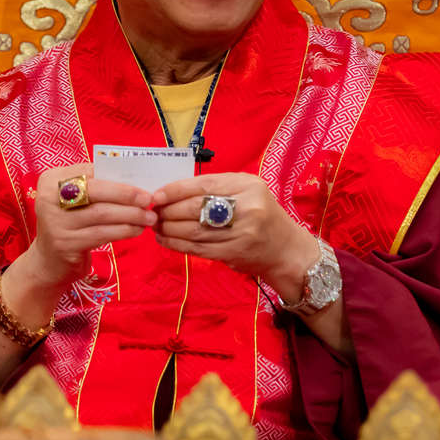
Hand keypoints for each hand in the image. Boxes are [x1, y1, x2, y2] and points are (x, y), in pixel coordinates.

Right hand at [24, 163, 154, 290]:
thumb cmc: (70, 223)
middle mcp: (49, 197)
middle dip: (127, 194)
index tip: (142, 182)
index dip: (118, 176)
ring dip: (131, 215)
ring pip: (102, 214)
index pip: (90, 171)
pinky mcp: (65, 243)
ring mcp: (55, 222)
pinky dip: (124, 231)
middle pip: (96, 191)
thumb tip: (135, 181)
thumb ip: (96, 187)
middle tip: (149, 199)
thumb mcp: (75, 201)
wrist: (48, 262)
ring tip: (149, 217)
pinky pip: (102, 234)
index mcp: (52, 179)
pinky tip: (137, 230)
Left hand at [151, 172, 316, 296]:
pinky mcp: (233, 254)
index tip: (157, 195)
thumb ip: (217, 187)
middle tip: (153, 211)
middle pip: (196, 208)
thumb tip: (174, 191)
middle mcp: (247, 208)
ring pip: (194, 230)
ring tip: (155, 226)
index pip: (204, 186)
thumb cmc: (261, 214)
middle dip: (169, 210)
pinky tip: (165, 239)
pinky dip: (177, 244)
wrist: (285, 249)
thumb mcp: (247, 190)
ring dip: (169, 228)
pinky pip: (197, 249)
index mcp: (248, 186)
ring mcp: (240, 233)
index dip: (176, 190)